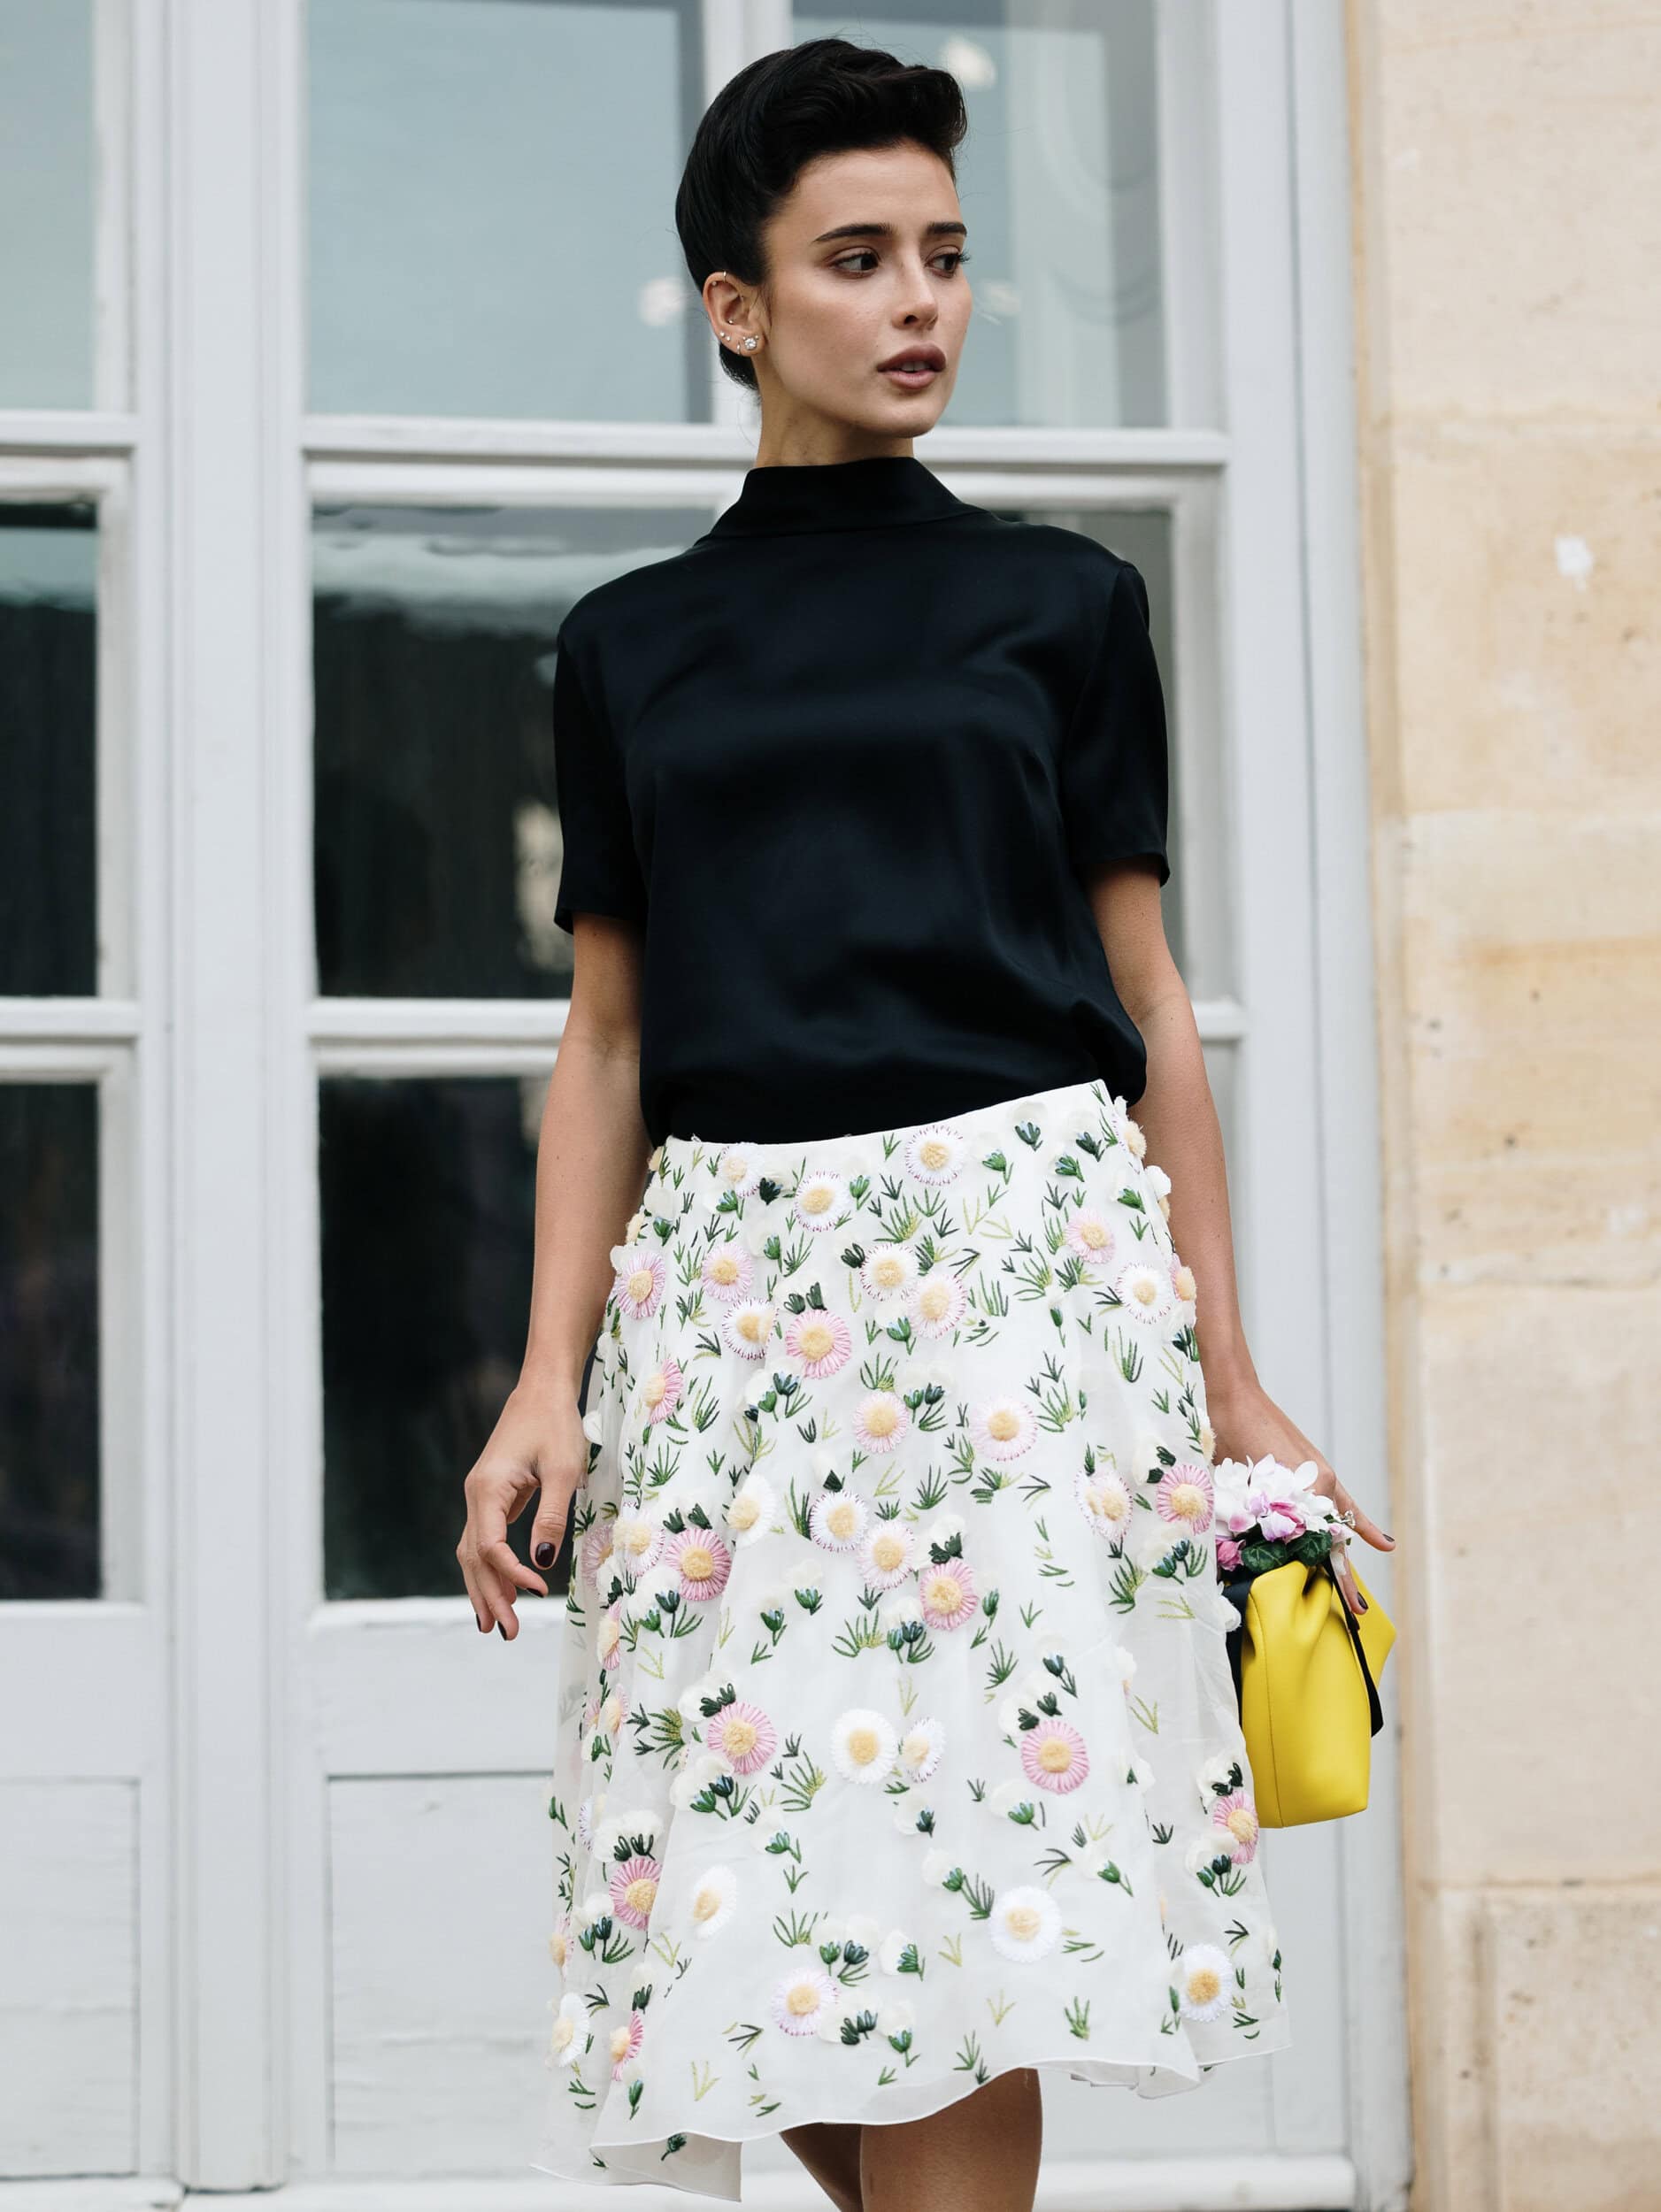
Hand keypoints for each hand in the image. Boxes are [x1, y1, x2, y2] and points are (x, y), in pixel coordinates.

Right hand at [456, 1380, 588, 1640]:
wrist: (543, 1390)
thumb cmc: (556, 1425)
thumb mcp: (562, 1470)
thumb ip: (551, 1516)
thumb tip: (541, 1560)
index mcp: (488, 1489)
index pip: (489, 1546)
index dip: (510, 1574)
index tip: (537, 1592)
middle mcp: (476, 1495)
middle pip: (473, 1557)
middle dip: (489, 1596)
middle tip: (507, 1633)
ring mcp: (480, 1496)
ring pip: (472, 1552)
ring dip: (484, 1588)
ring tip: (496, 1625)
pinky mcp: (492, 1496)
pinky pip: (483, 1540)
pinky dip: (489, 1568)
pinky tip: (500, 1590)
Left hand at [1205, 1372, 1394, 1615]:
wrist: (1231, 1395)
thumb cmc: (1223, 1438)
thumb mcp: (1235, 1488)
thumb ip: (1254, 1521)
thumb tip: (1264, 1553)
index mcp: (1303, 1491)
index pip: (1321, 1546)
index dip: (1331, 1578)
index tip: (1346, 1606)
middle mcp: (1320, 1485)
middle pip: (1331, 1541)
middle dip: (1340, 1578)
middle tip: (1355, 1612)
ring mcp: (1321, 1475)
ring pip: (1333, 1525)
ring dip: (1337, 1555)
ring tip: (1353, 1594)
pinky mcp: (1316, 1468)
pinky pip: (1344, 1502)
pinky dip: (1361, 1523)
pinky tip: (1384, 1544)